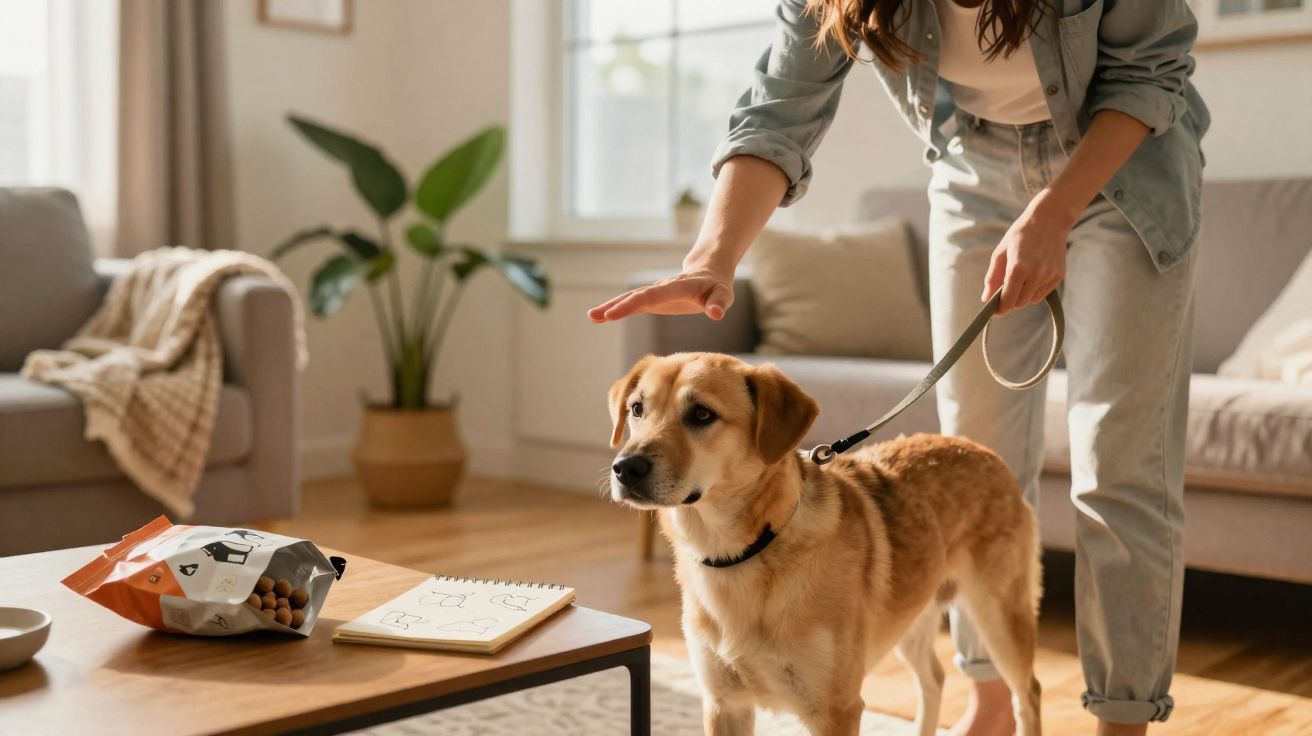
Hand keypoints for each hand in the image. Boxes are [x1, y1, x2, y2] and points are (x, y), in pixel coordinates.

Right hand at [588, 267, 733, 322]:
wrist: (709, 271)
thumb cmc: (718, 286)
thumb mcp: (724, 294)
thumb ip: (719, 303)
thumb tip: (715, 314)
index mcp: (679, 286)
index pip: (653, 295)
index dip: (633, 304)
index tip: (614, 314)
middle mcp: (663, 287)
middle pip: (636, 296)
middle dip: (616, 306)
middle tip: (595, 316)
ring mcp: (656, 293)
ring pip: (630, 298)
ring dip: (611, 307)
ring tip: (592, 317)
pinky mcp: (653, 299)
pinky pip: (632, 304)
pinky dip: (616, 310)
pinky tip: (600, 318)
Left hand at [983, 191, 1075, 315]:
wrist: (1050, 220)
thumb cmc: (1021, 234)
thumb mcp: (1001, 252)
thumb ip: (993, 277)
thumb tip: (986, 298)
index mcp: (1019, 267)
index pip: (1008, 299)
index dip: (1000, 308)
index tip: (994, 310)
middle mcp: (1036, 274)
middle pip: (1019, 303)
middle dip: (1010, 301)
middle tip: (1004, 293)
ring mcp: (1049, 276)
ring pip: (1031, 300)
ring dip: (1022, 296)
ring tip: (1019, 279)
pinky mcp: (1059, 276)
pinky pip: (1042, 293)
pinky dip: (1034, 291)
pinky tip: (1031, 276)